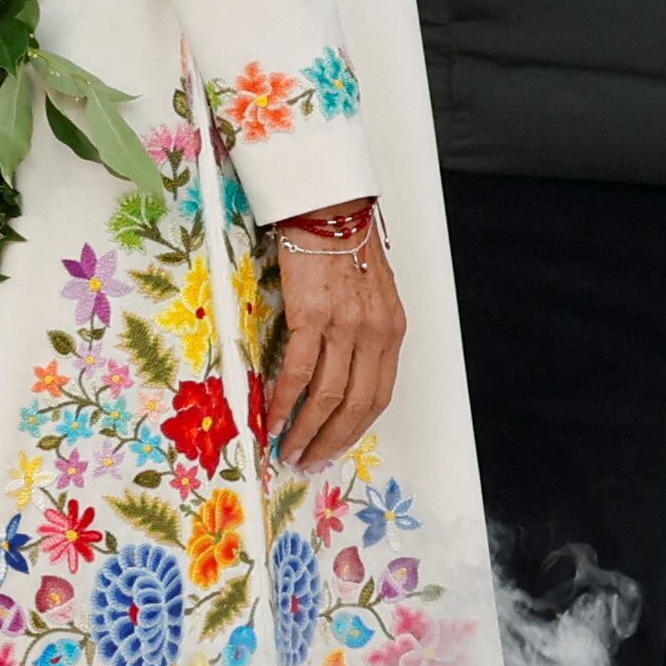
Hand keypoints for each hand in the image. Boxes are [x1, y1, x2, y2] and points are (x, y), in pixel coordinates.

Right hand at [266, 211, 405, 468]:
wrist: (327, 205)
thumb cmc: (344, 245)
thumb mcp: (372, 293)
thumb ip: (365, 331)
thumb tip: (343, 368)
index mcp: (391, 330)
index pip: (379, 395)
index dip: (355, 428)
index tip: (335, 447)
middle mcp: (374, 333)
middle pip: (355, 404)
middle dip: (331, 440)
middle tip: (309, 460)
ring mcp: (345, 326)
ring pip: (327, 396)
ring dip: (306, 430)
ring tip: (289, 449)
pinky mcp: (312, 316)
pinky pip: (298, 372)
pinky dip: (285, 402)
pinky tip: (273, 419)